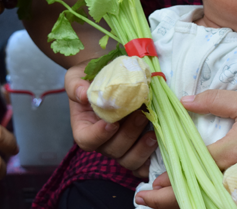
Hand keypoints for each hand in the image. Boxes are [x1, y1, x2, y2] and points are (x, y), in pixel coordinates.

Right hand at [65, 62, 157, 177]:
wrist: (110, 74)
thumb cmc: (91, 77)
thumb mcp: (77, 77)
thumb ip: (77, 86)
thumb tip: (83, 94)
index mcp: (84, 128)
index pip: (87, 141)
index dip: (99, 135)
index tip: (112, 123)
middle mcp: (102, 141)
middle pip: (112, 150)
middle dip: (128, 135)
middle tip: (141, 115)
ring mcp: (120, 146)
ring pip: (129, 160)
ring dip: (142, 147)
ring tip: (153, 131)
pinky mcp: (136, 146)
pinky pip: (143, 162)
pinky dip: (151, 156)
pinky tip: (159, 141)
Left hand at [137, 90, 236, 207]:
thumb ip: (212, 100)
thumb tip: (183, 102)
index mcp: (231, 152)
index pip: (195, 166)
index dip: (172, 174)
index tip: (152, 180)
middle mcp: (234, 173)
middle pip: (196, 191)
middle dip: (167, 198)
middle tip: (143, 198)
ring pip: (205, 199)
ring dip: (178, 203)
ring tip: (154, 202)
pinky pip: (217, 198)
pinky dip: (197, 199)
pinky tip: (182, 198)